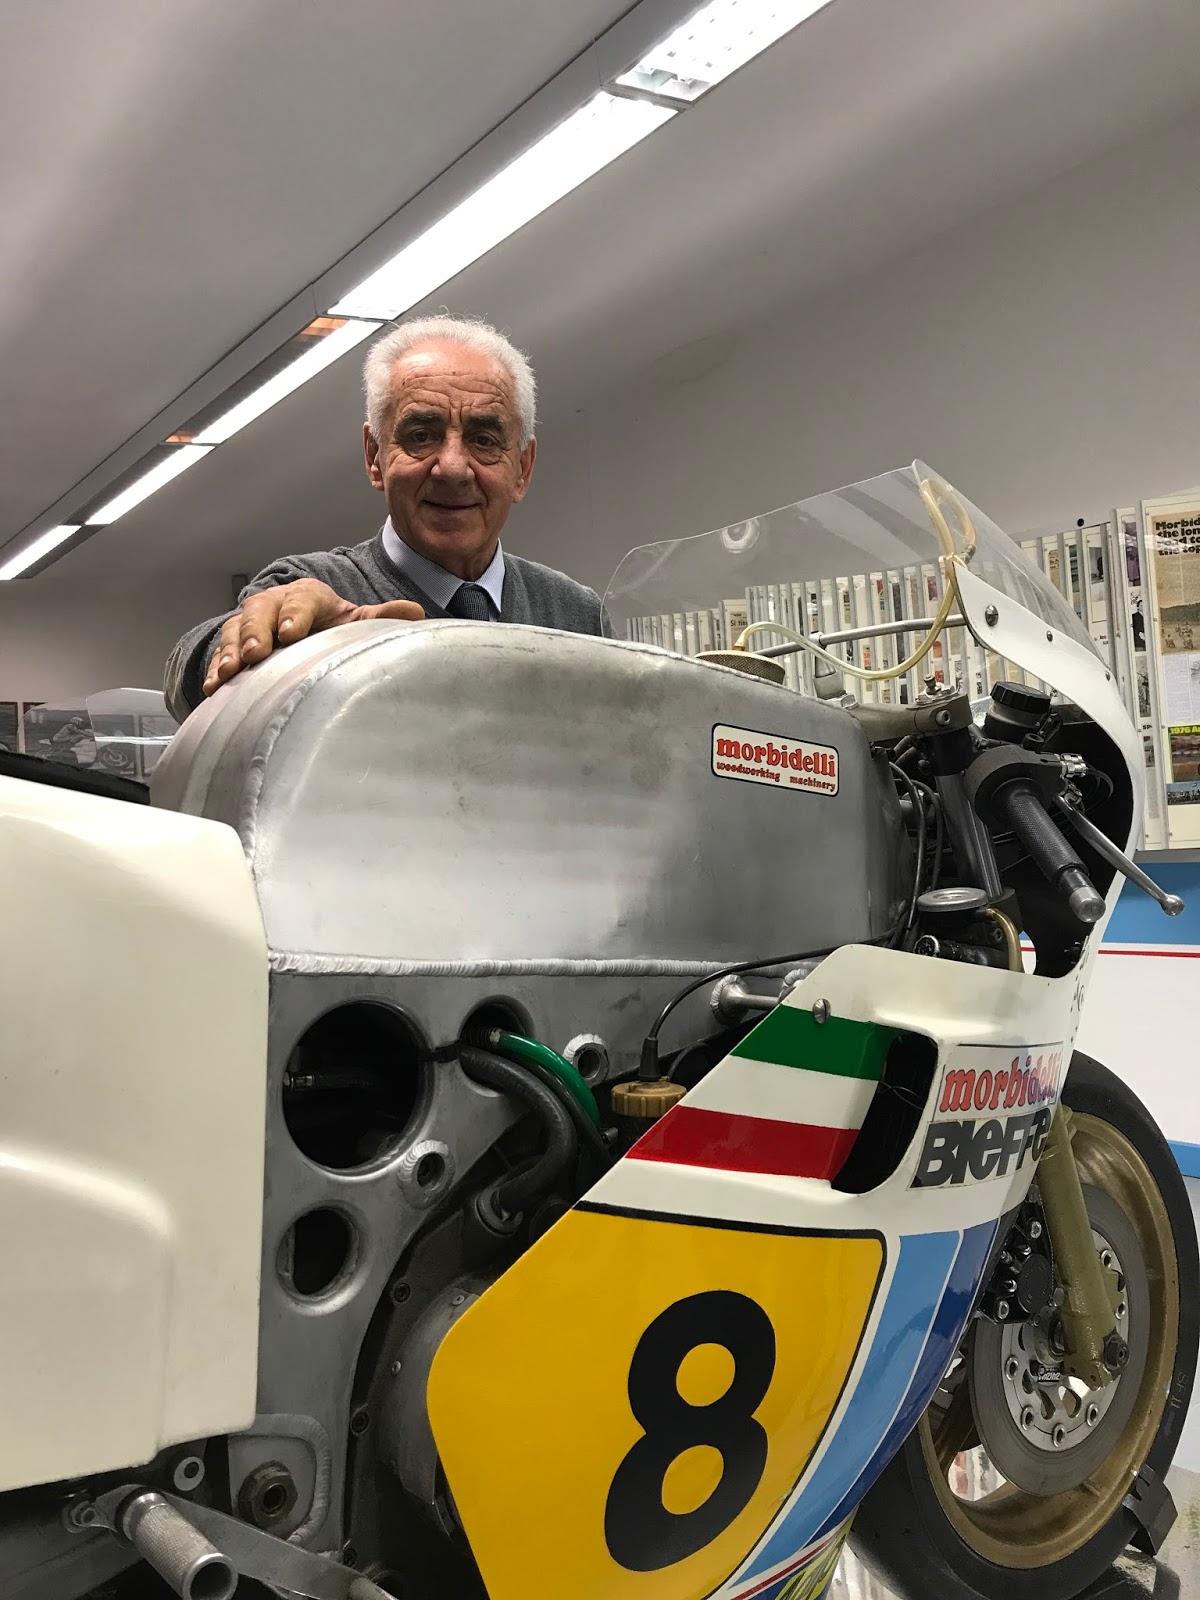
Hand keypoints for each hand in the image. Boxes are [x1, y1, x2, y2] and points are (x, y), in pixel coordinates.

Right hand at [203, 578, 424, 695]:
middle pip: (259, 611)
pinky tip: (213, 687)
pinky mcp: (232, 647)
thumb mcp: (355, 624)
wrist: (303, 637)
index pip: (301, 598)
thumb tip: (416, 612)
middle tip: (255, 654)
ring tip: (230, 672)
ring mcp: (249, 625)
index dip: (294, 613)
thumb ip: (381, 620)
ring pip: (234, 631)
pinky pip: (218, 654)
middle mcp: (274, 605)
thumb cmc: (332, 630)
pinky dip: (215, 669)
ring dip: (230, 651)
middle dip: (255, 632)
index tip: (291, 633)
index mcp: (308, 597)